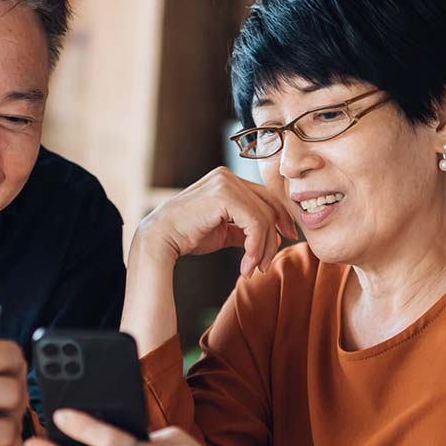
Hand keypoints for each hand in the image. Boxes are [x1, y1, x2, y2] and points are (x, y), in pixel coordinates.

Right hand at [134, 167, 297, 277]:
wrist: (159, 240)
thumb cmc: (185, 237)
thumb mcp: (222, 232)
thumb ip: (242, 230)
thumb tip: (268, 239)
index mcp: (227, 180)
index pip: (264, 198)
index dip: (279, 219)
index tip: (285, 240)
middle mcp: (228, 176)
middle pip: (268, 206)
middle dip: (273, 238)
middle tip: (265, 265)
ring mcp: (226, 183)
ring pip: (264, 217)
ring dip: (263, 249)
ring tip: (252, 269)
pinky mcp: (224, 196)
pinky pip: (255, 223)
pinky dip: (255, 247)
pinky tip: (246, 265)